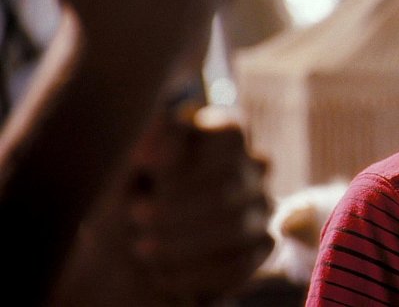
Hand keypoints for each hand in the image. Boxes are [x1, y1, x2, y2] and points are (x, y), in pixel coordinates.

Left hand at [52, 105, 273, 304]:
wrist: (128, 252)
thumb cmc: (130, 197)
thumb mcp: (126, 167)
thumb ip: (149, 142)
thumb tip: (165, 134)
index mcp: (224, 136)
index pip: (232, 134)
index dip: (189, 151)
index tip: (141, 165)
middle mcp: (252, 168)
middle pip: (229, 183)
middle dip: (176, 206)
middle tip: (135, 216)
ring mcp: (262, 208)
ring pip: (236, 225)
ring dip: (182, 242)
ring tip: (142, 249)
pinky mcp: (262, 247)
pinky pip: (241, 263)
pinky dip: (197, 273)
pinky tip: (163, 275)